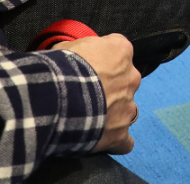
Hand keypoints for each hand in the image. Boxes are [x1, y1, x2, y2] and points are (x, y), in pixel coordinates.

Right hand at [57, 34, 140, 153]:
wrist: (58, 97)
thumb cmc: (63, 66)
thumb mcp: (69, 46)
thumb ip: (83, 50)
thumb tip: (78, 55)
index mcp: (121, 51)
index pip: (118, 51)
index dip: (102, 60)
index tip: (88, 66)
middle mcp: (131, 77)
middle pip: (125, 81)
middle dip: (110, 87)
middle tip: (87, 93)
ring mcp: (128, 107)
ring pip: (126, 110)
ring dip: (112, 113)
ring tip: (90, 119)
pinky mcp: (120, 133)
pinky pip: (125, 141)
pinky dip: (116, 141)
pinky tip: (102, 140)